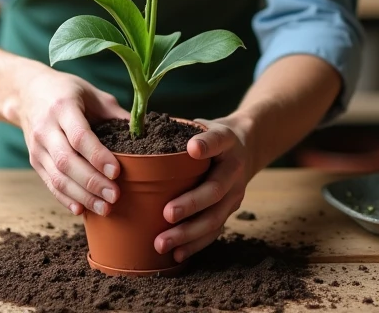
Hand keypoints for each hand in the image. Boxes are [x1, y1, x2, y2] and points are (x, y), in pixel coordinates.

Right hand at [17, 70, 129, 216]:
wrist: (27, 92)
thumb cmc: (67, 91)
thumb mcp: (92, 94)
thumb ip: (115, 114)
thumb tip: (144, 134)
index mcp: (63, 107)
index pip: (79, 136)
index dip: (98, 156)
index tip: (116, 171)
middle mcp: (46, 129)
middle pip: (67, 161)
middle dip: (92, 182)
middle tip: (115, 196)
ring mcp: (37, 147)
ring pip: (57, 177)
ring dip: (82, 196)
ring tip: (104, 208)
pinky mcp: (34, 161)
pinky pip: (49, 184)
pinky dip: (66, 199)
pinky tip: (82, 209)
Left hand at [154, 117, 252, 262]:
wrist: (245, 147)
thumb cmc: (209, 136)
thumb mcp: (200, 124)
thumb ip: (177, 129)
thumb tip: (134, 131)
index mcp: (225, 140)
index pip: (217, 140)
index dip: (206, 145)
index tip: (192, 148)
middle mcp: (233, 168)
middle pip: (214, 189)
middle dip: (190, 204)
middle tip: (166, 213)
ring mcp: (234, 192)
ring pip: (214, 217)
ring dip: (188, 233)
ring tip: (162, 243)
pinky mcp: (230, 210)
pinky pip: (214, 231)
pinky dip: (195, 244)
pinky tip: (177, 254)